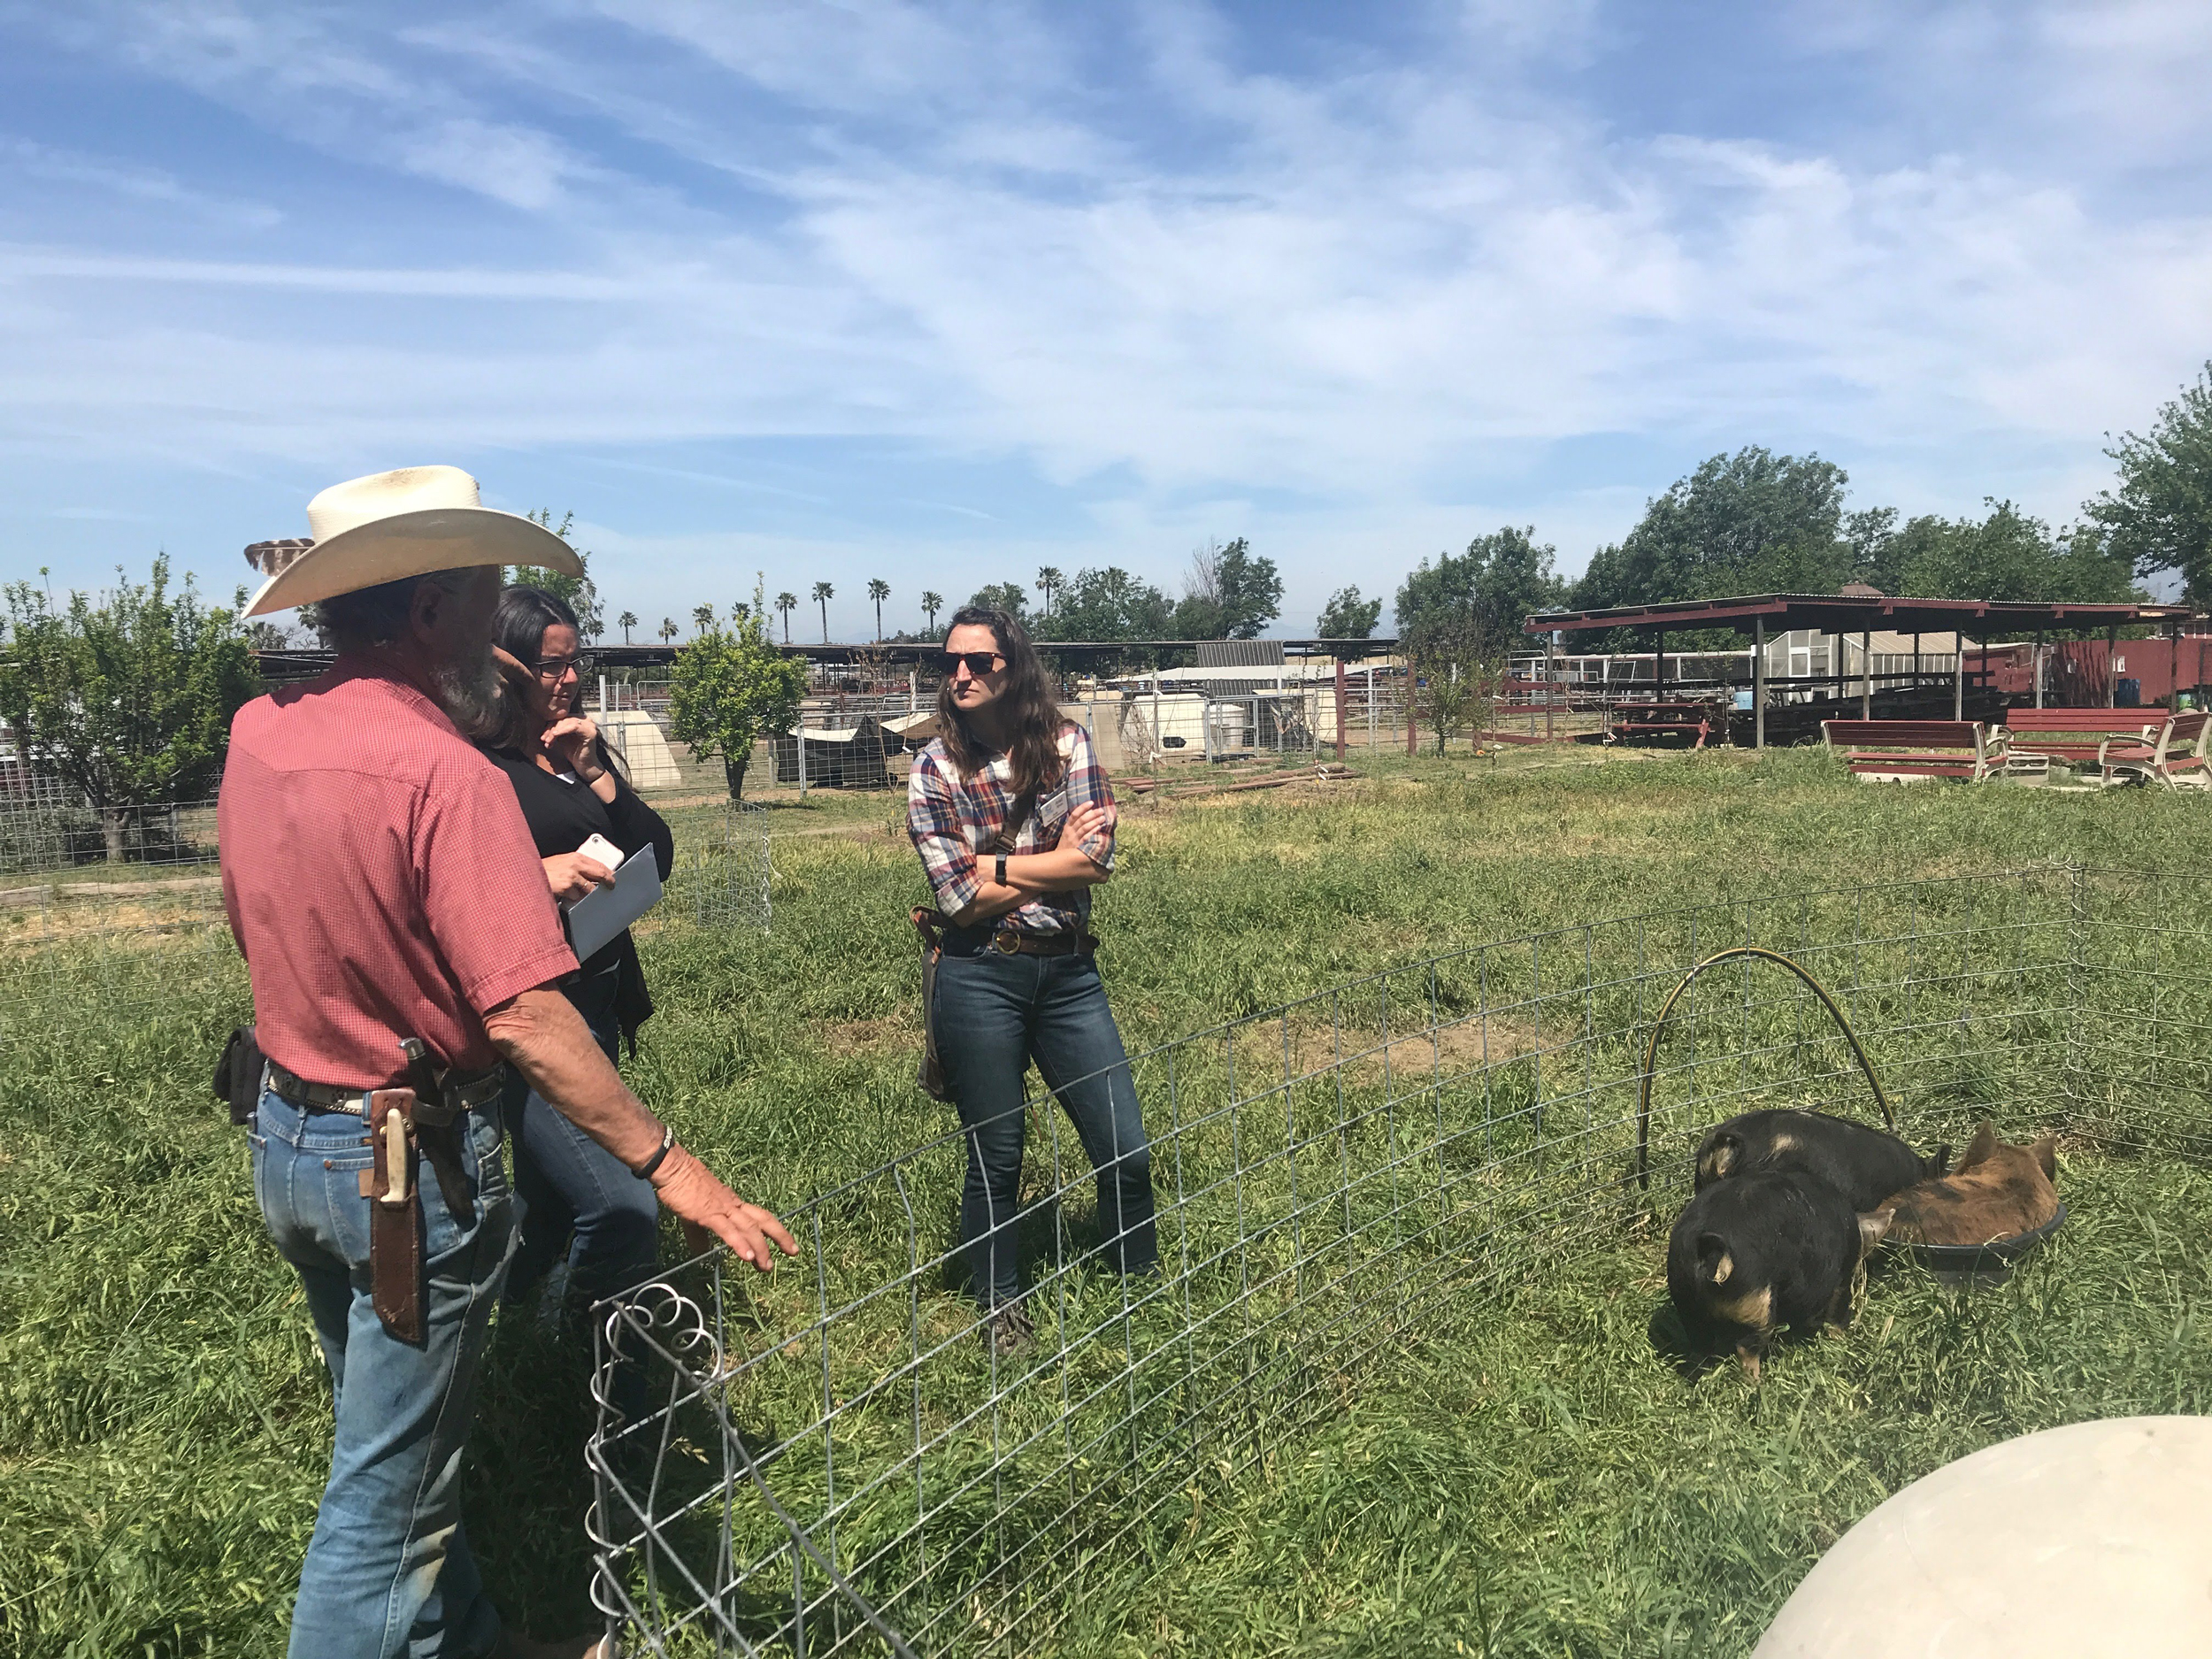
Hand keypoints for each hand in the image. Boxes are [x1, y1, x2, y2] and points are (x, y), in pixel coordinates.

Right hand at [543, 852, 615, 902]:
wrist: (528, 874)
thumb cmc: (544, 870)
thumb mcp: (562, 863)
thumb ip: (576, 867)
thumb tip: (591, 876)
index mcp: (576, 857)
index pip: (599, 864)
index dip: (608, 872)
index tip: (612, 877)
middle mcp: (575, 864)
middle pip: (600, 874)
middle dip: (608, 882)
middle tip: (611, 887)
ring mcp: (572, 876)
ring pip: (590, 888)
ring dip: (587, 893)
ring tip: (579, 893)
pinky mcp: (567, 887)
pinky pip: (577, 897)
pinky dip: (573, 898)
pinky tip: (565, 895)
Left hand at [545, 715, 602, 778]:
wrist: (584, 766)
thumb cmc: (574, 753)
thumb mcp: (562, 738)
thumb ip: (557, 730)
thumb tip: (545, 725)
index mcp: (579, 720)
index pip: (562, 718)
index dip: (551, 725)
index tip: (543, 736)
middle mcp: (585, 720)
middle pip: (564, 719)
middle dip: (551, 729)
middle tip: (544, 740)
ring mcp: (589, 725)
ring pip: (567, 722)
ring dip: (555, 731)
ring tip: (548, 741)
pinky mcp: (590, 732)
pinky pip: (574, 727)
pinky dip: (563, 730)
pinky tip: (555, 735)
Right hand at [652, 1145, 798, 1271]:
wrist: (672, 1167)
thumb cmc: (682, 1187)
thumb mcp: (694, 1214)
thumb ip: (700, 1235)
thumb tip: (702, 1253)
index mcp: (732, 1204)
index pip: (759, 1217)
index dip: (775, 1229)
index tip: (787, 1244)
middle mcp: (733, 1205)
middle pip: (763, 1220)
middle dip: (780, 1236)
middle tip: (794, 1252)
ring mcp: (722, 1208)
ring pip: (749, 1228)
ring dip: (761, 1247)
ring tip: (767, 1265)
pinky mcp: (708, 1213)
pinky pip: (728, 1230)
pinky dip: (740, 1244)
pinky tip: (748, 1256)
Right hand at [1063, 801, 1111, 858]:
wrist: (1059, 861)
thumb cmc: (1066, 846)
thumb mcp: (1067, 835)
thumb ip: (1074, 826)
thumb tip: (1088, 814)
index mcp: (1067, 828)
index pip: (1074, 815)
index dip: (1083, 808)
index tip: (1091, 802)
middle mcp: (1070, 833)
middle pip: (1081, 820)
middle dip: (1092, 814)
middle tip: (1101, 810)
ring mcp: (1074, 840)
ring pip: (1085, 828)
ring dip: (1095, 821)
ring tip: (1102, 817)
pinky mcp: (1078, 847)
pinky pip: (1086, 838)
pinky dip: (1093, 832)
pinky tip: (1099, 828)